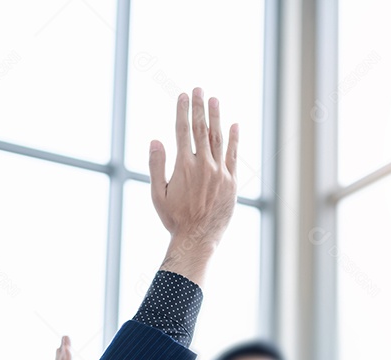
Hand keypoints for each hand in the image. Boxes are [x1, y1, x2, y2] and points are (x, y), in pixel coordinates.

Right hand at [150, 87, 239, 285]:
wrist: (198, 238)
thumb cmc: (174, 218)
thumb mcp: (157, 193)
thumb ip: (156, 165)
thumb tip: (155, 139)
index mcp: (183, 166)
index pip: (182, 131)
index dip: (182, 111)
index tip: (182, 95)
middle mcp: (204, 166)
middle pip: (201, 129)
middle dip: (199, 108)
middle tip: (198, 89)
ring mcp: (220, 173)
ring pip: (219, 139)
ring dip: (216, 118)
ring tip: (214, 100)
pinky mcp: (232, 183)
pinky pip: (234, 156)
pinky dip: (234, 140)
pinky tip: (235, 126)